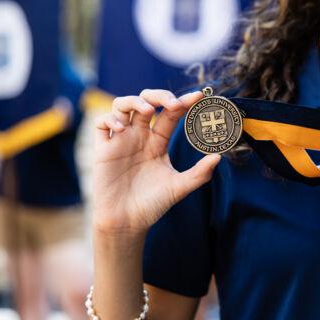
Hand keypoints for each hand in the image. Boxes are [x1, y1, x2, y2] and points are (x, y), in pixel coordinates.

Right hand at [92, 89, 220, 237]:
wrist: (127, 223)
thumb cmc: (151, 205)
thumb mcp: (179, 187)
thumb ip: (199, 173)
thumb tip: (218, 157)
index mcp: (158, 142)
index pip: (171, 114)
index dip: (184, 102)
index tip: (199, 96)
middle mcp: (139, 136)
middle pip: (146, 100)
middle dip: (159, 95)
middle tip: (173, 104)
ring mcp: (121, 140)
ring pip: (122, 105)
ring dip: (134, 100)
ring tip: (148, 110)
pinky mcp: (103, 149)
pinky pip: (101, 124)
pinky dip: (110, 119)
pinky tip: (122, 128)